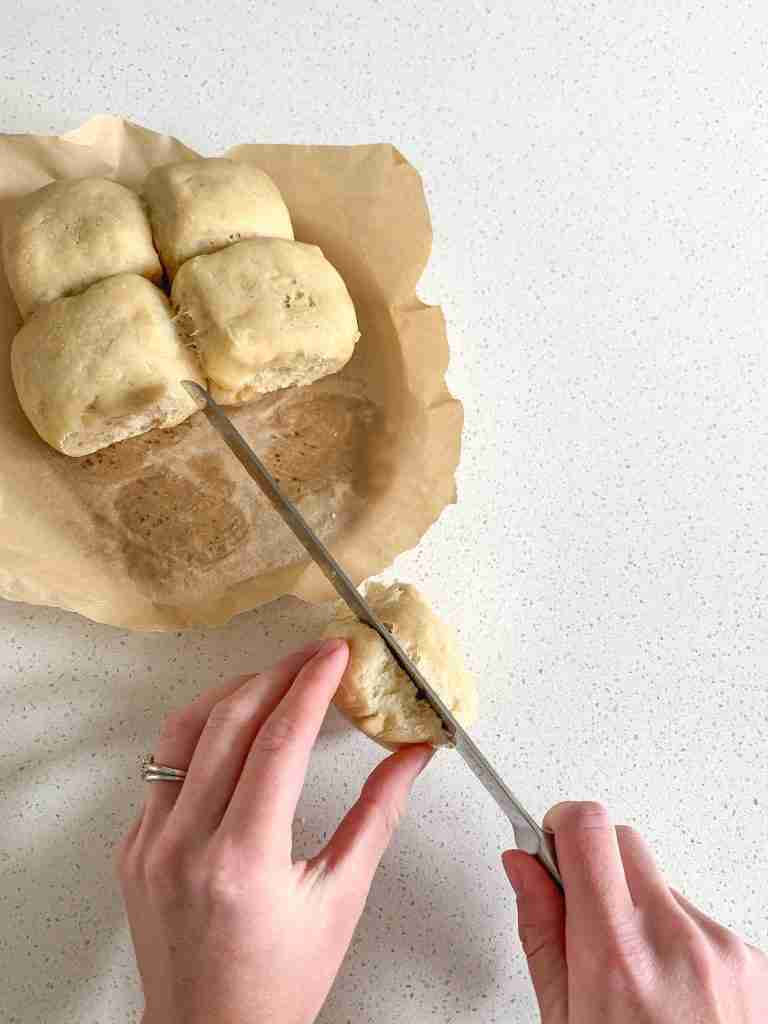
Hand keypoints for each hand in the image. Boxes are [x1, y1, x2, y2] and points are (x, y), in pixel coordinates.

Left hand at [118, 639, 431, 1023]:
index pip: (278, 742)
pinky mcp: (133, 847)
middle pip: (228, 721)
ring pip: (183, 732)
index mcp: (242, 861)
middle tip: (313, 655)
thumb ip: (377, 816)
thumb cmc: (278, 985)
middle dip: (277, 674)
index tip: (335, 655)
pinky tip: (233, 732)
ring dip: (232, 693)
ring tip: (274, 679)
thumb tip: (411, 757)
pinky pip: (162, 768)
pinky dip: (201, 735)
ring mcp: (148, 844)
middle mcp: (184, 846)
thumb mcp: (340, 899)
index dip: (311, 686)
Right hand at [503, 802, 767, 1022]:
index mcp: (618, 954)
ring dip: (640, 914)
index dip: (561, 825)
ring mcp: (723, 949)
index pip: (588, 829)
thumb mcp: (562, 1021)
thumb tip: (521, 865)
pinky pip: (700, 922)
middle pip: (624, 842)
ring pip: (662, 886)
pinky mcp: (753, 961)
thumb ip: (540, 930)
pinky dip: (679, 944)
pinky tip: (674, 996)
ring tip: (638, 982)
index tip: (550, 843)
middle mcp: (676, 939)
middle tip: (584, 918)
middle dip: (595, 866)